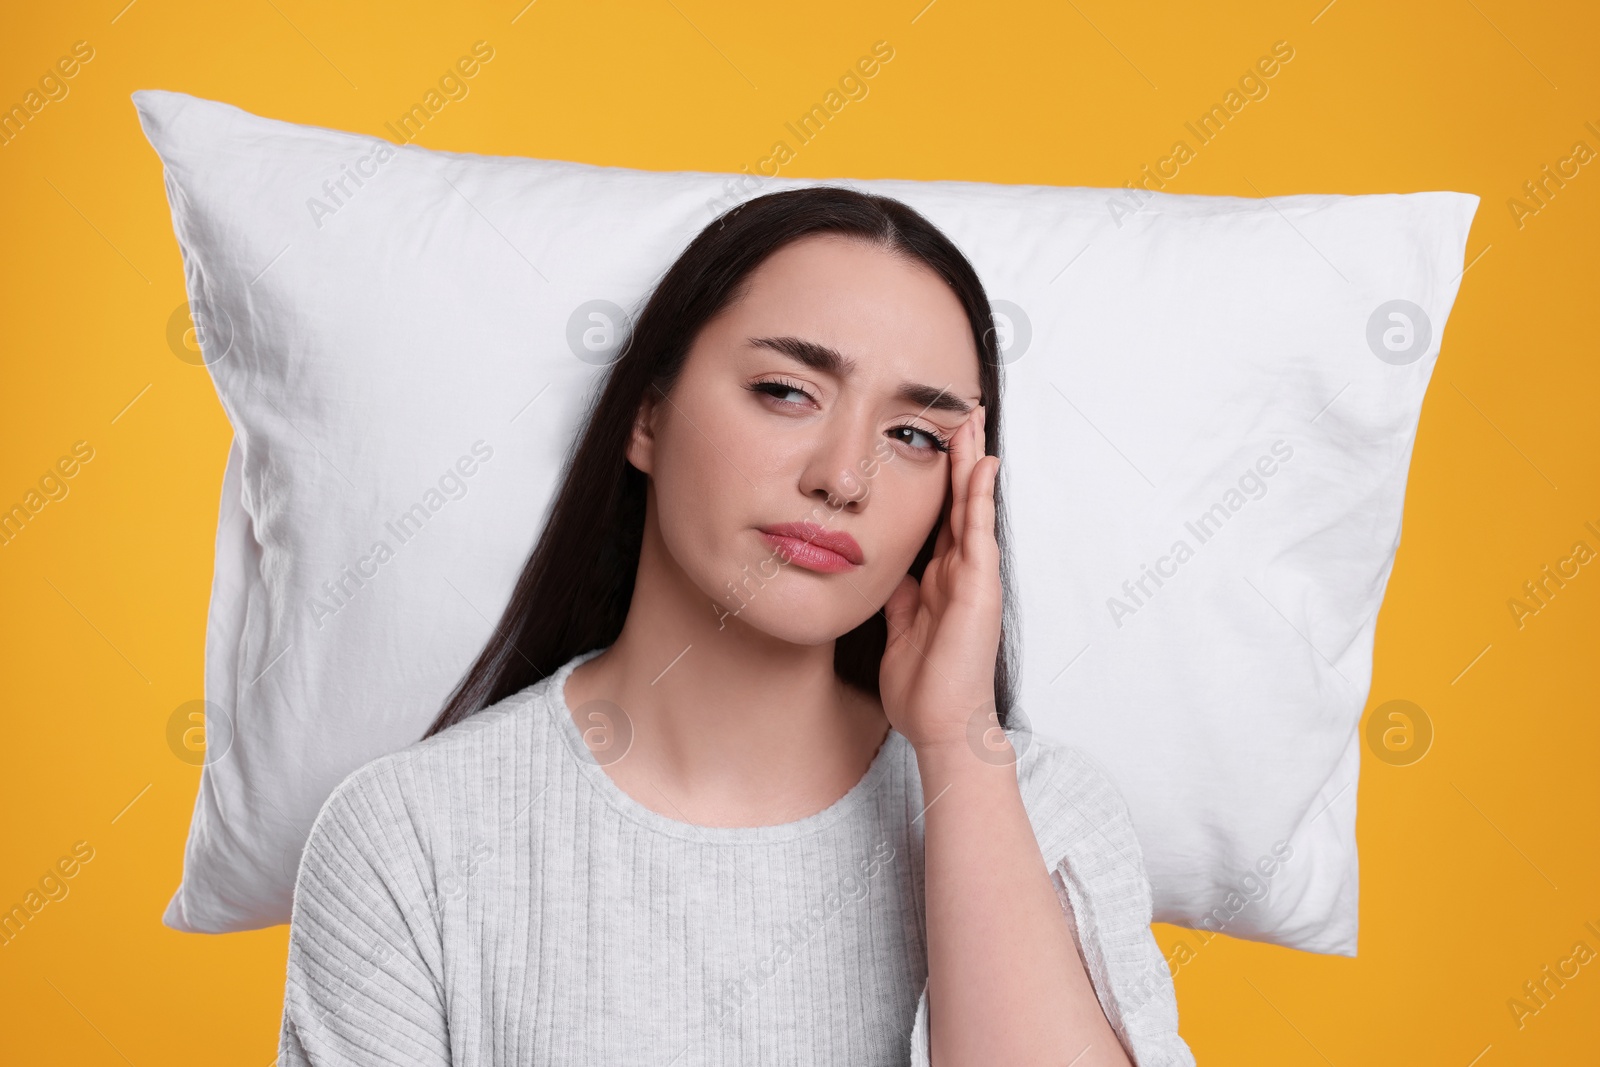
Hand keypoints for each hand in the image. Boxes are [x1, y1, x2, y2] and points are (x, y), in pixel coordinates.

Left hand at [878, 404, 1002, 752]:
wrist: (942, 725)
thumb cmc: (923, 688)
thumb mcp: (898, 629)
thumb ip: (898, 597)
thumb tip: (887, 571)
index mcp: (939, 579)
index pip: (938, 516)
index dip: (936, 478)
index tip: (930, 440)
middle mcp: (959, 571)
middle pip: (956, 499)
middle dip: (956, 455)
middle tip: (958, 410)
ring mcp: (973, 576)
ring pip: (970, 505)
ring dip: (970, 460)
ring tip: (970, 418)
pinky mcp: (979, 586)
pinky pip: (978, 530)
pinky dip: (979, 495)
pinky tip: (982, 463)